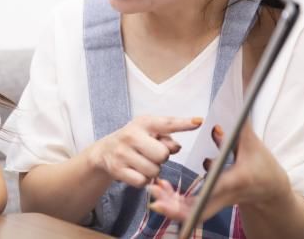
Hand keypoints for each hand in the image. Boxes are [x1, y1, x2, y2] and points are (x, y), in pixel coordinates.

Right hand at [88, 116, 202, 186]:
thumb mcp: (148, 132)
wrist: (104, 151)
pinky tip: (136, 171)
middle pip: (162, 154)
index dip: (183, 124)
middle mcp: (131, 135)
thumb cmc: (134, 141)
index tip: (199, 122)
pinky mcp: (117, 169)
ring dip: (152, 170)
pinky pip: (142, 182)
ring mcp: (123, 153)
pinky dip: (143, 180)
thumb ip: (166, 137)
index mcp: (143, 123)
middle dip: (161, 158)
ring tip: (143, 163)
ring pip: (154, 171)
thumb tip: (176, 148)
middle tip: (152, 155)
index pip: (166, 123)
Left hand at [148, 122, 290, 220]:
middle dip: (173, 206)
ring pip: (191, 212)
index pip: (211, 190)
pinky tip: (160, 189)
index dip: (190, 194)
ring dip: (170, 204)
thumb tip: (225, 106)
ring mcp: (217, 203)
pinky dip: (174, 202)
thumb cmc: (263, 165)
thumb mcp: (251, 143)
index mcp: (234, 180)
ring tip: (152, 189)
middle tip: (152, 192)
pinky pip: (190, 209)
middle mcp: (224, 196)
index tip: (168, 191)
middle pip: (196, 210)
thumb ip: (236, 127)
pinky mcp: (211, 204)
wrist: (270, 189)